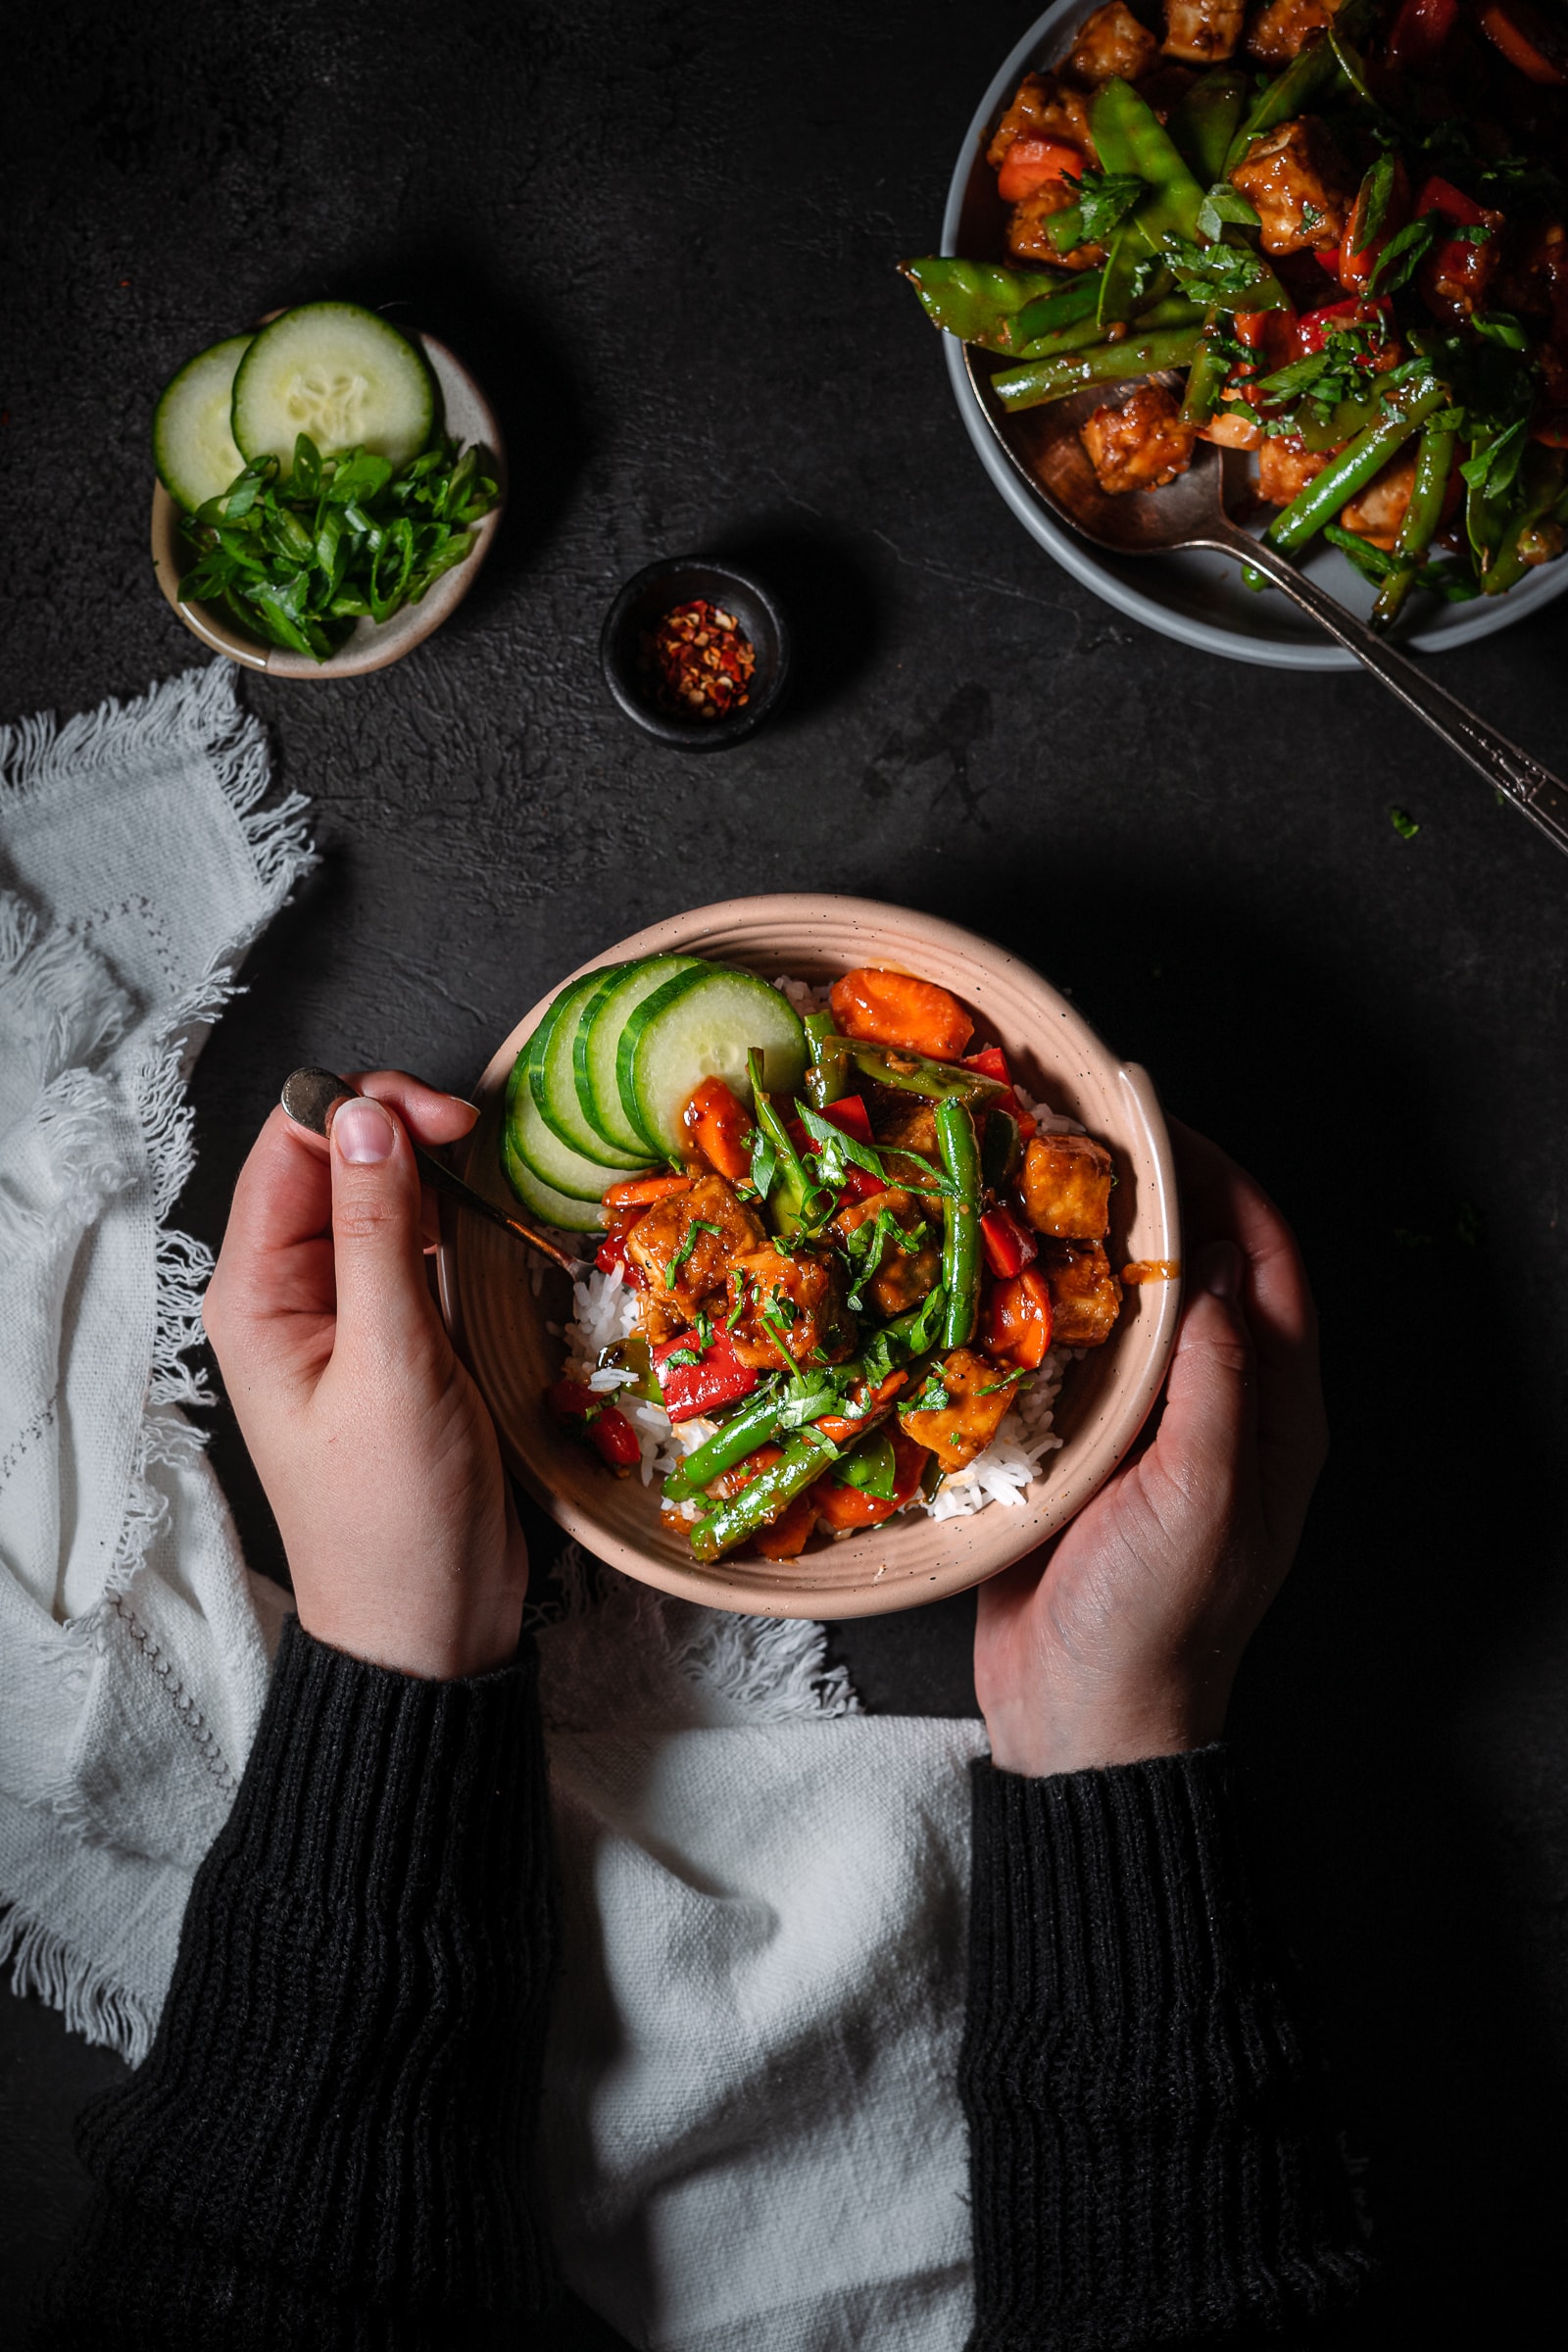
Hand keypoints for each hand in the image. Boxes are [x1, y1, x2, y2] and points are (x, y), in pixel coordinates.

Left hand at [202, 1074, 527, 1679]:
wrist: (429, 1624)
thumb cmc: (397, 1514)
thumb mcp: (393, 1364)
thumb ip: (378, 1234)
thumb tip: (367, 1116)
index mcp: (257, 1293)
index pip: (291, 1147)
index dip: (363, 1108)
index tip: (450, 1120)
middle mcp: (290, 1292)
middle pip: (333, 1159)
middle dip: (401, 1127)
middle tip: (478, 1138)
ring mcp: (344, 1314)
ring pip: (377, 1197)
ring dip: (431, 1170)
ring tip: (490, 1175)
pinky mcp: (396, 1335)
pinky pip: (413, 1245)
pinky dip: (451, 1220)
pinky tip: (489, 1223)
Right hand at [973, 1121, 1326, 1777]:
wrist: (1081, 1721)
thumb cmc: (1159, 1620)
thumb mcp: (1204, 1496)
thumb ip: (1221, 1384)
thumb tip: (1221, 1268)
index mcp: (1275, 1415)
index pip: (1272, 1267)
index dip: (1229, 1187)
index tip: (1167, 1127)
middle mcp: (1220, 1408)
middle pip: (1203, 1271)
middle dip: (1157, 1198)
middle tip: (1087, 1139)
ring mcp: (1148, 1427)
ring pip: (1132, 1307)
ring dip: (1092, 1245)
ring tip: (1035, 1185)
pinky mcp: (1080, 1450)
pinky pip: (1070, 1356)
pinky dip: (1042, 1307)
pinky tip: (996, 1275)